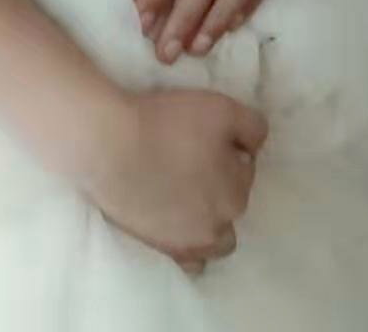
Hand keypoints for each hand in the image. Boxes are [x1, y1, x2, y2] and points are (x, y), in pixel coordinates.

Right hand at [84, 84, 266, 273]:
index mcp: (236, 192)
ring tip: (187, 193)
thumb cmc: (167, 124)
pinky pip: (189, 258)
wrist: (111, 147)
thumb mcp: (221, 108)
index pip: (246, 168)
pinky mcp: (160, 249)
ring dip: (210, 218)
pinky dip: (189, 243)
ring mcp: (188, 243)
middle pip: (230, 201)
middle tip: (193, 157)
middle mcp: (219, 225)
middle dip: (220, 181)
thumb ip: (252, 127)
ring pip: (215, 238)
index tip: (207, 134)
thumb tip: (255, 146)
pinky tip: (178, 222)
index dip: (229, 147)